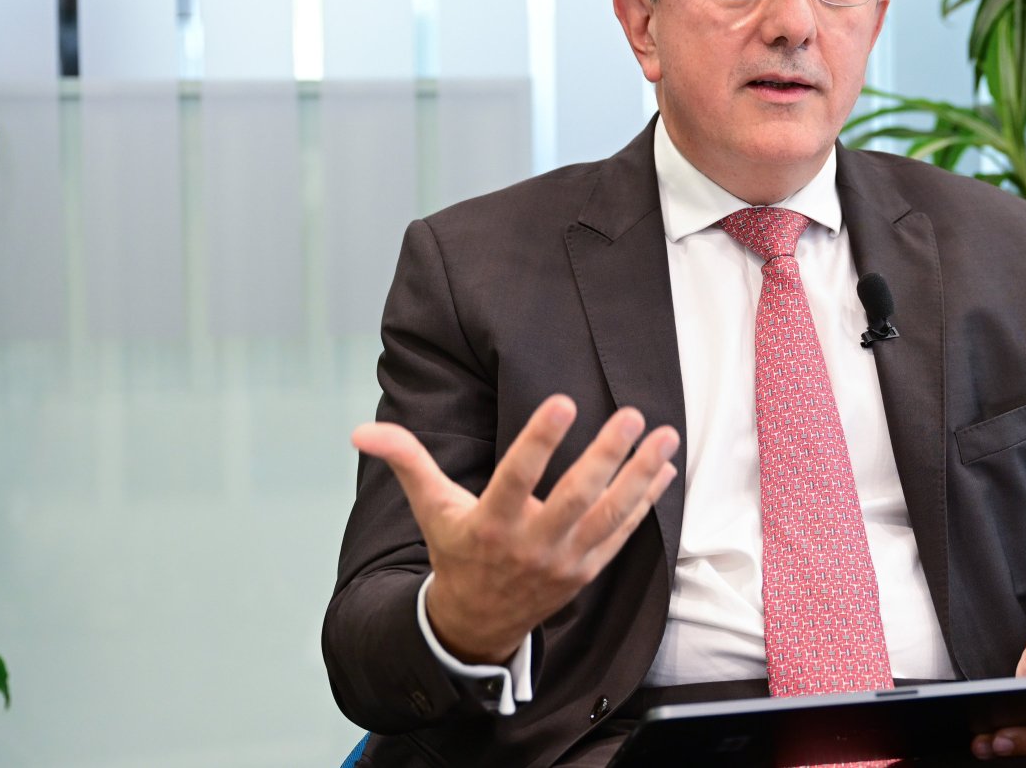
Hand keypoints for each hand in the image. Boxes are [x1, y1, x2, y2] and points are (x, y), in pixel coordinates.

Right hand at [352, 394, 679, 664]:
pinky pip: (623, 533)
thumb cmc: (456, 552)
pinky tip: (664, 467)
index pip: (517, 477)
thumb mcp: (430, 508)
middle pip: (576, 498)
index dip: (540, 441)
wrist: (476, 623)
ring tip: (666, 436)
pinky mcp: (589, 569)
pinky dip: (647, 500)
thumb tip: (359, 431)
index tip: (564, 403)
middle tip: (633, 415)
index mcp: (490, 524)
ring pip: (610, 515)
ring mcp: (565, 560)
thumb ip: (406, 462)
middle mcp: (531, 544)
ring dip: (641, 475)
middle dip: (607, 456)